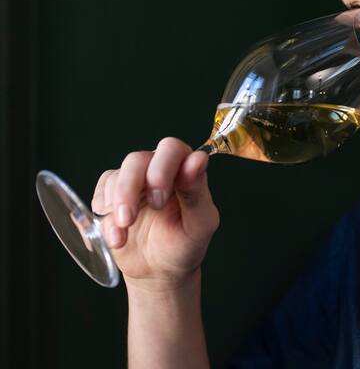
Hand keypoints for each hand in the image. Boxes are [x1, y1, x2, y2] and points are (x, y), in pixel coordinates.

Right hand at [91, 137, 219, 290]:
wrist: (158, 271)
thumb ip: (198, 193)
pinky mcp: (111, 197)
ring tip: (122, 234)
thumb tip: (197, 160)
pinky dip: (104, 218)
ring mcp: (133, 182)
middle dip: (130, 188)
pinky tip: (116, 237)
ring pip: (116, 177)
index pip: (172, 149)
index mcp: (185, 170)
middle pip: (137, 160)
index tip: (161, 199)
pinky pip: (100, 196)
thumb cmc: (185, 244)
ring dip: (116, 206)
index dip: (163, 167)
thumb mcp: (199, 225)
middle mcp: (158, 169)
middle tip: (132, 217)